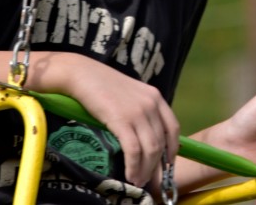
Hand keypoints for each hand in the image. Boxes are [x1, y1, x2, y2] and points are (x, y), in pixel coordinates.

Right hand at [57, 56, 178, 187]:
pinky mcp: (122, 120)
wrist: (82, 74)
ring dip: (145, 170)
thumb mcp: (130, 94)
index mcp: (155, 96)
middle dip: (155, 166)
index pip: (173, 127)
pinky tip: (129, 175)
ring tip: (137, 180)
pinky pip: (134, 150)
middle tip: (147, 179)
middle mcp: (151, 104)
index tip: (167, 163)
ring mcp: (138, 112)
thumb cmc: (101, 84)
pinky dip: (134, 167)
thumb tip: (144, 136)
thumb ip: (141, 110)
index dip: (172, 149)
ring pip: (150, 150)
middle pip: (161, 143)